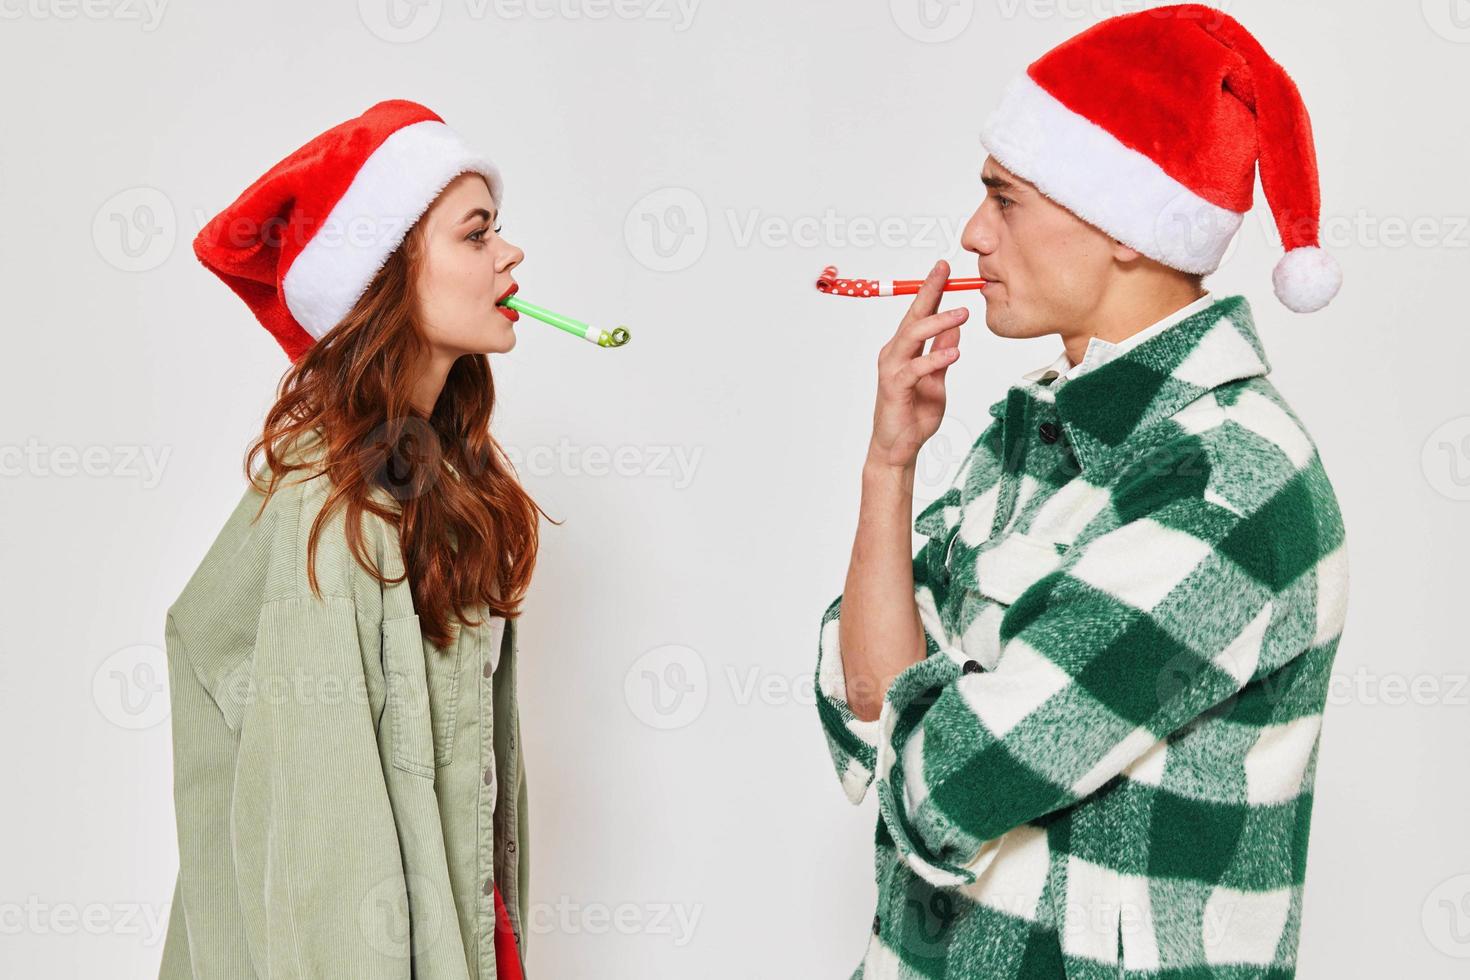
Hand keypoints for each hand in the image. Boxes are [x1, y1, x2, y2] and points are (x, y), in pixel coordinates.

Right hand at [867, 259, 966, 471]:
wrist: (899, 447)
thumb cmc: (914, 414)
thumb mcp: (937, 378)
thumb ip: (942, 352)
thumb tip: (955, 327)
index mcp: (904, 349)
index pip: (919, 313)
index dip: (931, 290)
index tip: (944, 268)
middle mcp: (894, 353)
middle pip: (912, 316)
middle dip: (929, 291)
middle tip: (946, 271)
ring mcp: (893, 369)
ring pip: (913, 336)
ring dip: (938, 322)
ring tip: (962, 313)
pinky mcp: (895, 388)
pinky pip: (916, 368)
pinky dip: (935, 358)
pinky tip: (954, 353)